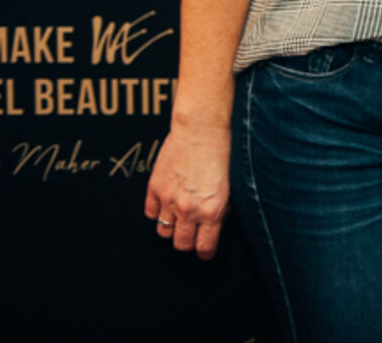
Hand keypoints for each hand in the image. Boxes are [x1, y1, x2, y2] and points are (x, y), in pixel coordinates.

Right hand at [144, 120, 232, 259]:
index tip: (205, 250)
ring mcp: (169, 200)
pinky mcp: (155, 188)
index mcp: (212, 211)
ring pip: (163, 231)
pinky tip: (166, 204)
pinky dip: (156, 212)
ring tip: (179, 218)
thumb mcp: (231, 186)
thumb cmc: (222, 154)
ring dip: (172, 228)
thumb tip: (215, 223)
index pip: (204, 247)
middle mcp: (189, 210)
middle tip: (193, 234)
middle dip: (188, 242)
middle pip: (181, 244)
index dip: (205, 251)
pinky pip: (150, 213)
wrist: (202, 130)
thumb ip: (221, 209)